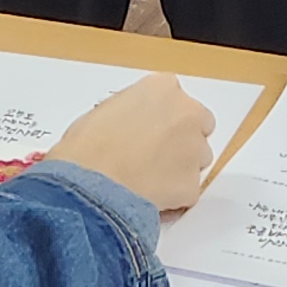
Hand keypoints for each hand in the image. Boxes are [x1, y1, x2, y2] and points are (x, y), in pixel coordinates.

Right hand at [46, 76, 219, 212]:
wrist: (89, 184)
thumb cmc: (87, 147)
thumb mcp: (104, 111)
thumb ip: (132, 111)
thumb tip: (134, 125)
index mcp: (162, 88)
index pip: (178, 100)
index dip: (165, 118)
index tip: (153, 130)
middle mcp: (186, 113)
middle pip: (198, 126)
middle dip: (183, 140)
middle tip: (155, 155)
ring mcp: (195, 150)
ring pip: (198, 159)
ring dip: (181, 168)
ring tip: (149, 179)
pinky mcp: (193, 185)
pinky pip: (188, 191)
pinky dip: (174, 197)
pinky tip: (149, 198)